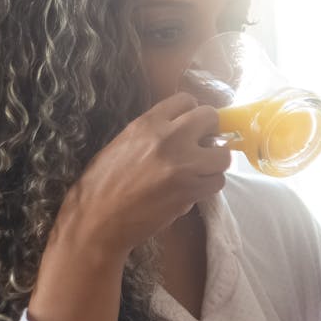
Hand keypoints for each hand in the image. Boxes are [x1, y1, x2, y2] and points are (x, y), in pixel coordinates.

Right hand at [53, 93, 230, 261]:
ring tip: (199, 170)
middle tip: (201, 145)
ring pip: (223, 154)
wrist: (97, 219)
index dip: (192, 113)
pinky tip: (195, 189)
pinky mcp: (191, 190)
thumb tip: (182, 129)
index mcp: (147, 124)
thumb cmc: (102, 183)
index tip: (189, 126)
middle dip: (210, 130)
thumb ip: (153, 133)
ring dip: (215, 162)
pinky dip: (210, 185)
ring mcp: (183, 165)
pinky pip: (218, 181)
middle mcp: (169, 138)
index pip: (186, 100)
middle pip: (210, 117)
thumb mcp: (122, 144)